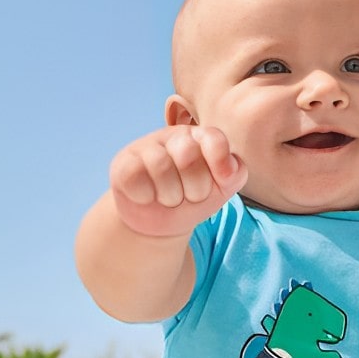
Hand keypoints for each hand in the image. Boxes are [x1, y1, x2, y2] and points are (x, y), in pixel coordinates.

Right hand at [109, 125, 247, 237]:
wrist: (160, 221)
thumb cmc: (193, 199)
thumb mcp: (221, 189)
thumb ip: (235, 173)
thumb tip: (228, 167)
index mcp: (201, 137)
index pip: (215, 139)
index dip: (218, 169)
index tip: (215, 185)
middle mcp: (174, 135)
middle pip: (188, 155)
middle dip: (194, 188)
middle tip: (189, 195)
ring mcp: (146, 146)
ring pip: (160, 166)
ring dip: (170, 196)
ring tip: (169, 198)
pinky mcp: (123, 162)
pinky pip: (136, 178)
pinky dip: (145, 196)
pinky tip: (147, 195)